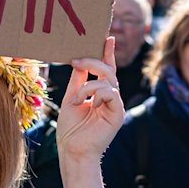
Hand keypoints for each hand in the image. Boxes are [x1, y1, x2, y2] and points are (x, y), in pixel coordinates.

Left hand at [56, 36, 124, 164]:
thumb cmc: (70, 129)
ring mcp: (115, 105)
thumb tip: (79, 61)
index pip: (105, 70)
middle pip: (108, 70)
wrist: (72, 150)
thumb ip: (78, 80)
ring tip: (77, 98)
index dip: (107, 54)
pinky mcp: (117, 113)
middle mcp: (109, 98)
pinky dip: (96, 93)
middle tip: (76, 60)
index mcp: (99, 94)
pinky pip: (110, 92)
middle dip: (93, 61)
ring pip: (108, 80)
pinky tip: (88, 103)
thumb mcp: (71, 98)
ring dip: (88, 85)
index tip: (107, 37)